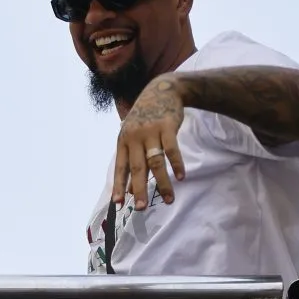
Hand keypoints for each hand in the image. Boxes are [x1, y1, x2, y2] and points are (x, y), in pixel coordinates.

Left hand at [113, 75, 186, 209]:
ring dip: (163, 183)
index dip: (119, 185)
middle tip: (141, 208)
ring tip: (168, 199)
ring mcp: (150, 132)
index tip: (118, 203)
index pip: (120, 168)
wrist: (161, 91)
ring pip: (155, 162)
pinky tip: (181, 177)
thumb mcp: (133, 137)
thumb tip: (130, 189)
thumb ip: (132, 161)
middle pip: (137, 168)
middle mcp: (134, 138)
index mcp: (123, 141)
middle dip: (139, 189)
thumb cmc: (144, 119)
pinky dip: (177, 164)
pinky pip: (172, 149)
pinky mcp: (167, 127)